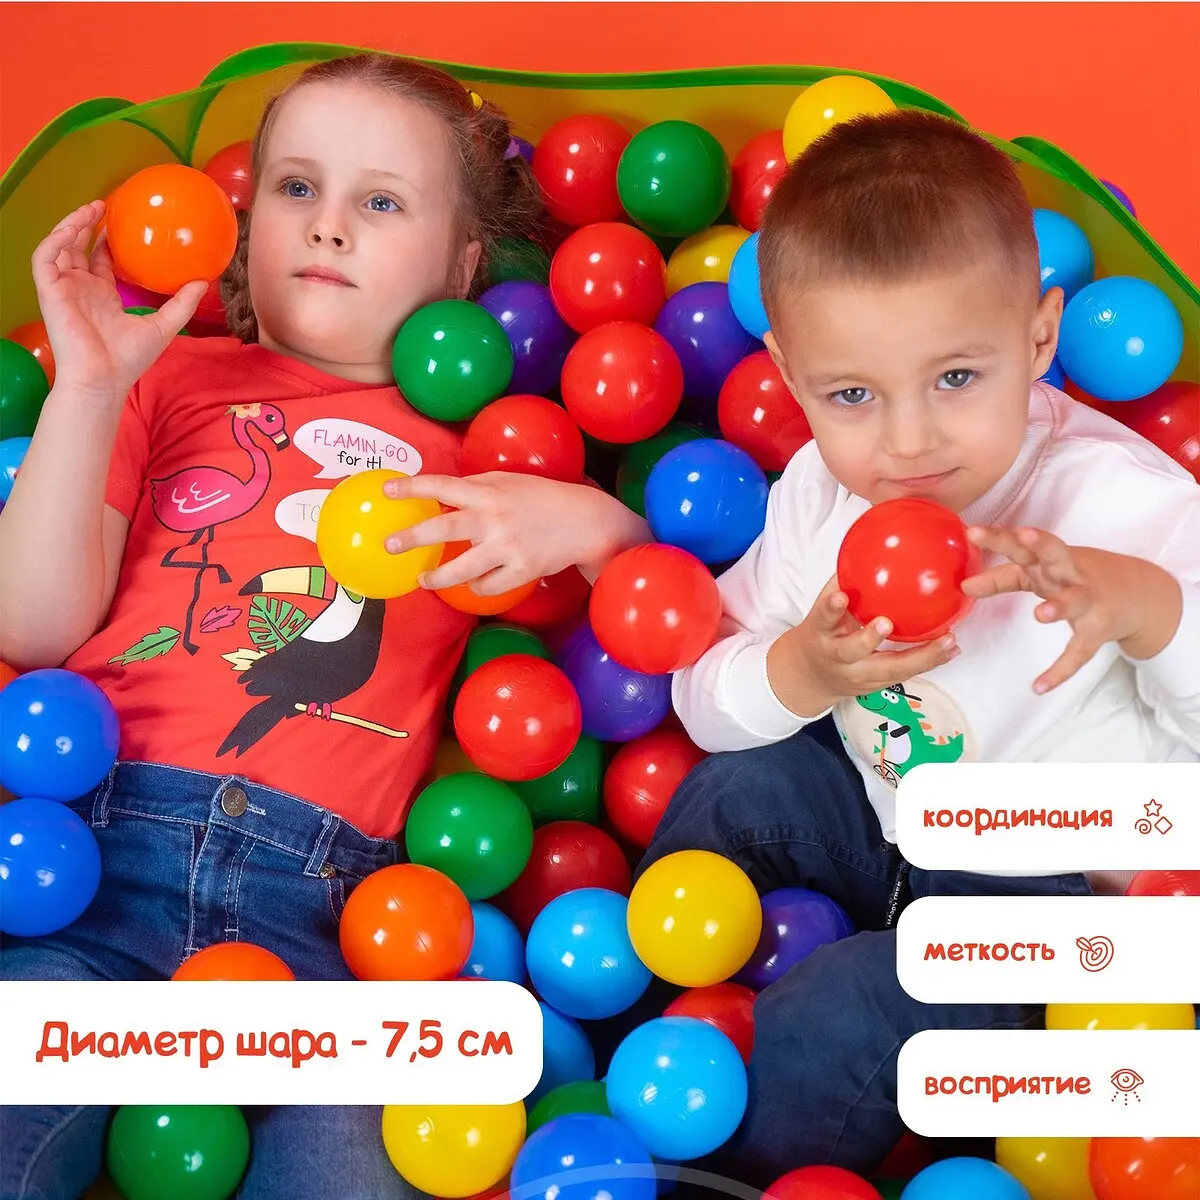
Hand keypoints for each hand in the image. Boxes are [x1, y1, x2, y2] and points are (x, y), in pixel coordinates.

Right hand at [31, 201, 206, 397]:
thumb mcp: (164, 325)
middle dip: (86, 224)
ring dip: (72, 224)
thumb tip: (204, 280)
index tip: (120, 222)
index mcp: (102, 296)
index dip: (105, 241)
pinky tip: (74, 228)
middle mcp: (81, 289)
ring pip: (60, 246)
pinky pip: (45, 257)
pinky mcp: (50, 291)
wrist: (103, 378)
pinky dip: (56, 239)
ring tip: (91, 208)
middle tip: (104, 205)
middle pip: (77, 248)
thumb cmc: (130, 359)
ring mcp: (64, 289)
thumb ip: (182, 303)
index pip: (99, 261)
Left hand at [382, 471, 649, 594]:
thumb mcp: (509, 481)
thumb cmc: (543, 497)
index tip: (387, 491)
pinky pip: (488, 586)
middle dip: (413, 537)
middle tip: (390, 545)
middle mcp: (495, 518)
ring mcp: (508, 547)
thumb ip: (477, 486)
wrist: (585, 521)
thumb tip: (441, 493)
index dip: (413, 487)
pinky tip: (473, 584)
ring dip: (438, 578)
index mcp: (489, 491)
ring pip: (462, 569)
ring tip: (423, 580)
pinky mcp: (522, 570)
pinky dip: (477, 586)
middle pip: (444, 529)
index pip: (443, 486)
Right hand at [767, 575, 960, 717]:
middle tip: (886, 623)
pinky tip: (952, 648)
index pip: (823, 618)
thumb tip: (872, 543)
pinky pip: (906, 673)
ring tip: (947, 642)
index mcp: (821, 634)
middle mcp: (838, 657)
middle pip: (852, 652)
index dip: (830, 608)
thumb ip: (845, 583)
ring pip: (890, 669)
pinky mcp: (878, 685)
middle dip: (869, 639)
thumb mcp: (825, 610)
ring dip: (921, 656)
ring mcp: (858, 675)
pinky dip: (930, 661)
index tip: (840, 596)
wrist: (812, 676)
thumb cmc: (823, 634)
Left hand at [962, 525, 1181, 692]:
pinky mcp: (1098, 631)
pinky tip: (1039, 687)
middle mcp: (1070, 574)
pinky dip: (1061, 671)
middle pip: (1055, 555)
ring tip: (1041, 614)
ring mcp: (1088, 601)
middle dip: (1040, 545)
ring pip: (1074, 600)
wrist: (1141, 595)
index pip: (1023, 545)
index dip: (999, 538)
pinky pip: (1078, 652)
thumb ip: (1004, 577)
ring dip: (1059, 606)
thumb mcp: (1044, 572)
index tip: (973, 531)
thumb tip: (965, 586)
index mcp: (1052, 560)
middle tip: (1022, 536)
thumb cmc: (1079, 578)